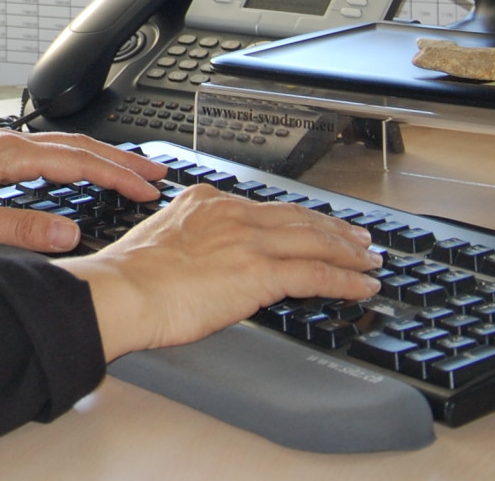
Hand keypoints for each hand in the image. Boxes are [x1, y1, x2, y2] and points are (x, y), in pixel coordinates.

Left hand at [0, 131, 165, 252]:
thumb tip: (69, 235)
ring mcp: (8, 145)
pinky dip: (82, 158)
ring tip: (135, 170)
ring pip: (69, 146)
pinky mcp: (3, 153)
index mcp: (10, 155)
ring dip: (105, 157)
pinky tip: (90, 169)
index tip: (146, 189)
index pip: (77, 163)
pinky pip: (54, 150)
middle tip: (158, 174)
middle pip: (81, 147)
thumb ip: (21, 229)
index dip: (116, 176)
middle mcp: (13, 143)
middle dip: (122, 161)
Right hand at [57, 185, 380, 360]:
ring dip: (350, 253)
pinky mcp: (260, 271)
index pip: (266, 209)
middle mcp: (232, 214)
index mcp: (206, 202)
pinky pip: (317, 273)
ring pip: (315, 241)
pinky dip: (347, 279)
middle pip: (298, 218)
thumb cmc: (131, 278)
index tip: (315, 225)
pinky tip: (363, 286)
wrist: (124, 292)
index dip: (299, 218)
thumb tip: (209, 263)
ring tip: (371, 261)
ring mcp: (249, 241)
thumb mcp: (163, 240)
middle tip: (360, 238)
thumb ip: (195, 242)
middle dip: (334, 229)